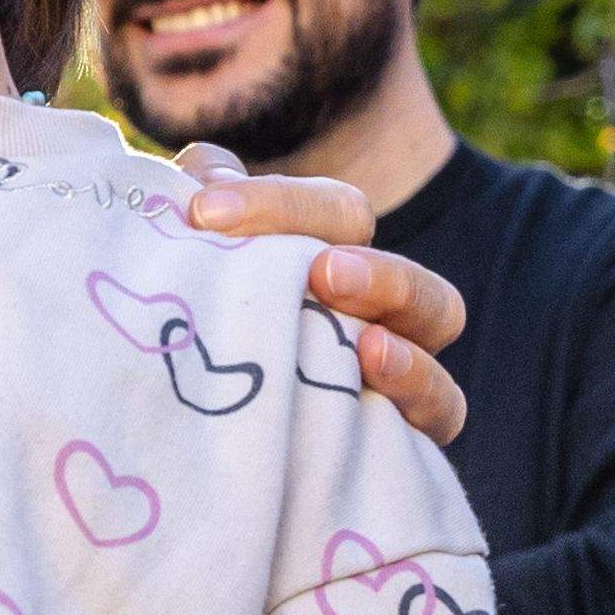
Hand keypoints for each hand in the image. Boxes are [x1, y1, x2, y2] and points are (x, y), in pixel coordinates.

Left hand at [176, 161, 470, 444]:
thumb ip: (198, 205)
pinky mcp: (398, 433)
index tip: (206, 215)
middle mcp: (373, 306)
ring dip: (403, 315)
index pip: (335, 213)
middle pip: (400, 263)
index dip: (281, 203)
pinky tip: (372, 373)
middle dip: (369, 265)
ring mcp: (396, 367)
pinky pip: (440, 409)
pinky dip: (419, 383)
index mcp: (331, 257)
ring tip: (365, 337)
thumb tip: (209, 181)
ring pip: (437, 319)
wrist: (175, 427)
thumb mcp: (185, 261)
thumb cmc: (193, 325)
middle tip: (321, 271)